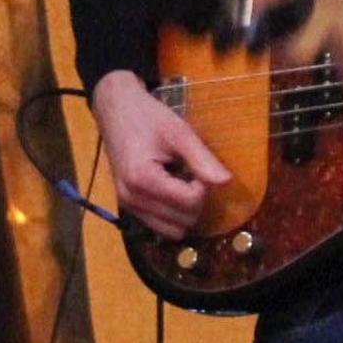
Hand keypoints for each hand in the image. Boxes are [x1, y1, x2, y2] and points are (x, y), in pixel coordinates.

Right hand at [90, 71, 229, 239]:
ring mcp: (127, 206)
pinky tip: (170, 189)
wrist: (116, 110)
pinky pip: (159, 225)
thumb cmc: (148, 117)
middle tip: (190, 174)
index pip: (190, 203)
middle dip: (195, 201)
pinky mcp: (127, 207)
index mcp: (143, 179)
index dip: (203, 187)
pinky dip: (172, 214)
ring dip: (184, 212)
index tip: (197, 165)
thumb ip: (202, 159)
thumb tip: (226, 182)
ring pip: (172, 231)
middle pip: (183, 222)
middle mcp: (132, 199)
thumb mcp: (179, 132)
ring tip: (181, 183)